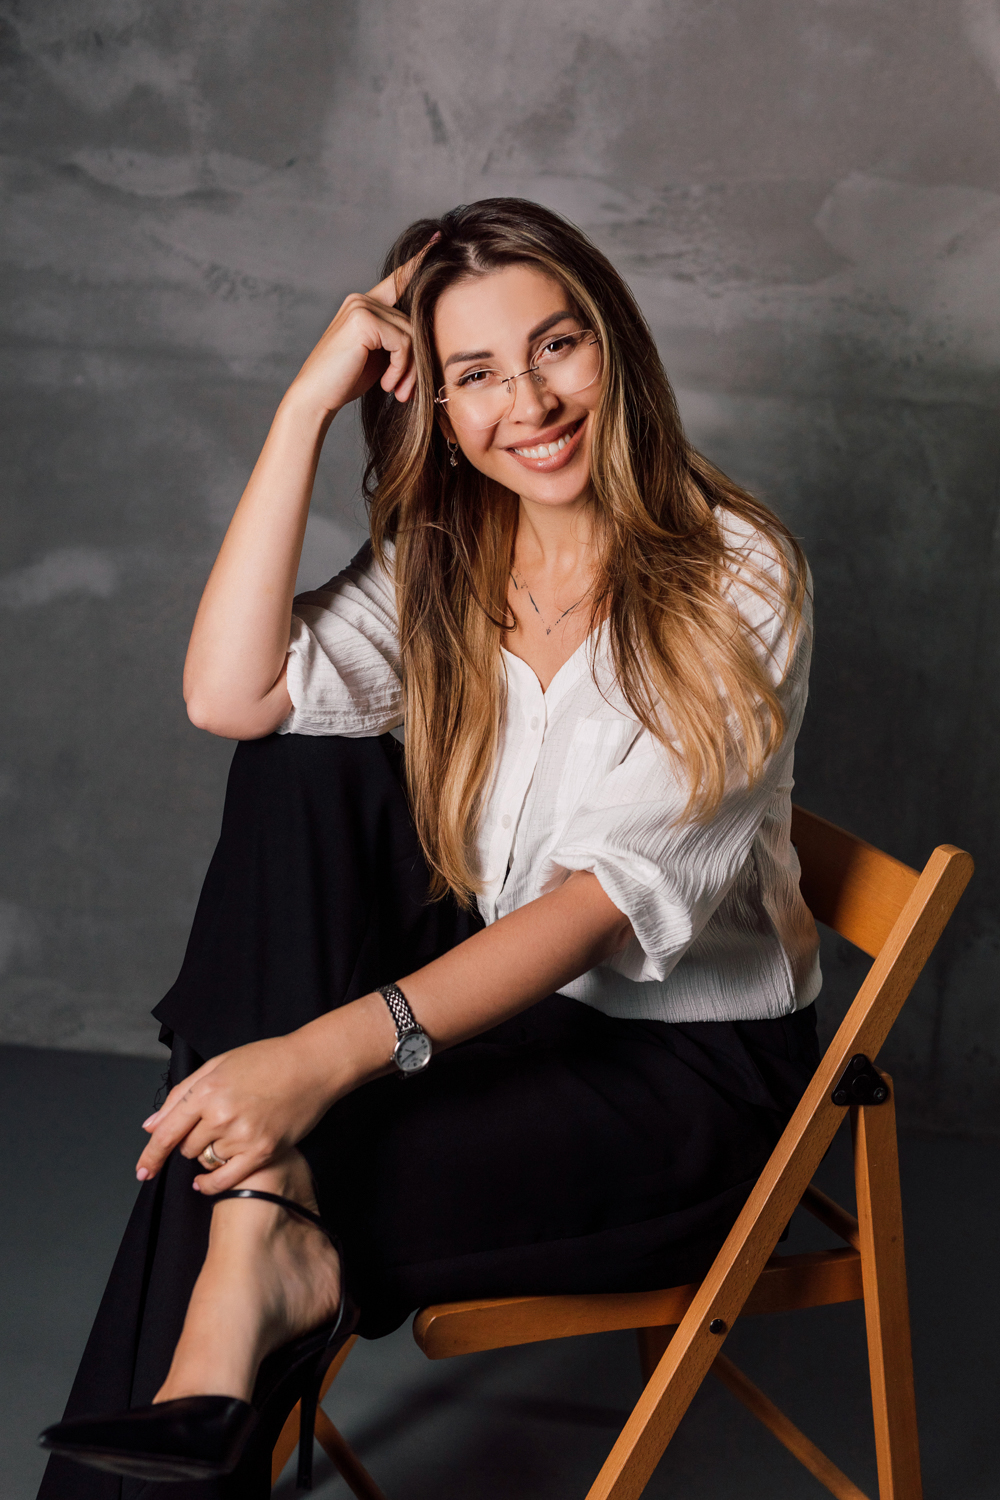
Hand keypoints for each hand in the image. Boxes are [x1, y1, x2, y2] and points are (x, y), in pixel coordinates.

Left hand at [135, 1032, 338, 1194]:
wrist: (313, 1065)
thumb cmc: (268, 1059)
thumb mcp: (219, 1064)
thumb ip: (182, 1093)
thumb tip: (152, 1124)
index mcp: (207, 1089)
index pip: (167, 1132)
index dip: (151, 1155)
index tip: (142, 1172)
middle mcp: (221, 1114)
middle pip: (187, 1147)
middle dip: (192, 1141)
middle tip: (214, 1124)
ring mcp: (242, 1135)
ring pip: (207, 1160)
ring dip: (211, 1152)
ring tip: (234, 1131)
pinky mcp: (262, 1151)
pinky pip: (225, 1180)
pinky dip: (211, 1184)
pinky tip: (205, 1182)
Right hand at [287, 240, 434, 417]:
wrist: (315, 398)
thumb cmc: (345, 381)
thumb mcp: (377, 356)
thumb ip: (396, 338)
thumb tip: (427, 332)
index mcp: (363, 304)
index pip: (397, 280)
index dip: (418, 261)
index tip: (438, 239)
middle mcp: (361, 299)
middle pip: (412, 322)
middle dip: (415, 361)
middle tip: (406, 392)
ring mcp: (361, 306)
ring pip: (410, 334)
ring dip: (409, 369)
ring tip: (398, 391)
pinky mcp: (363, 320)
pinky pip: (402, 343)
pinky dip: (401, 369)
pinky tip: (388, 386)